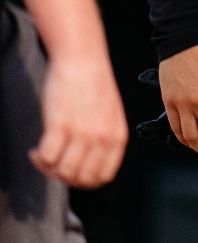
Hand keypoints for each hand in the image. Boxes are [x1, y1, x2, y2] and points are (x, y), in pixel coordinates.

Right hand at [32, 50, 126, 187]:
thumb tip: (90, 163)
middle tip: (52, 166)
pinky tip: (35, 150)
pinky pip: (47, 157)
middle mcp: (103, 138)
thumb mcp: (110, 115)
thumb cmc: (94, 85)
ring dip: (47, 169)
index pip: (103, 177)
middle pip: (81, 179)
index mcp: (117, 137)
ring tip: (41, 157)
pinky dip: (38, 159)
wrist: (83, 60)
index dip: (83, 182)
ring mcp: (82, 133)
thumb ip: (105, 139)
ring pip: (63, 172)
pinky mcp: (60, 125)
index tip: (70, 173)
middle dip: (63, 178)